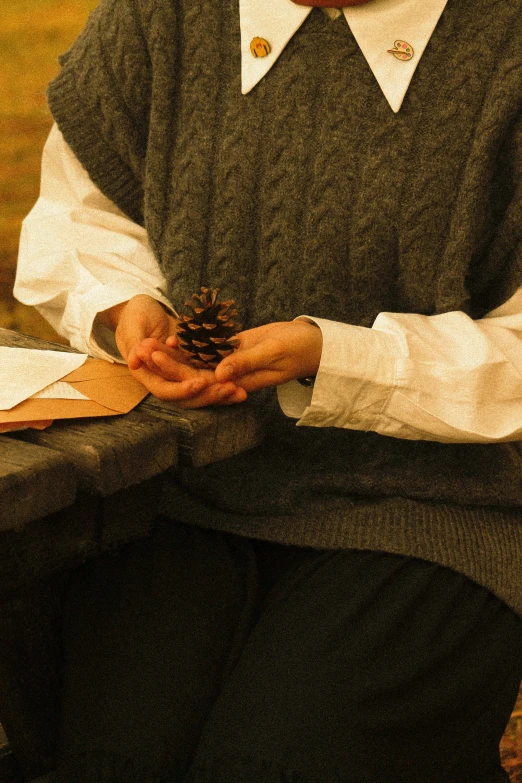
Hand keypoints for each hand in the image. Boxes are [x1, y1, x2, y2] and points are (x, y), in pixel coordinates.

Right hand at [98, 295, 245, 405]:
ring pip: (201, 390)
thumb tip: (134, 362)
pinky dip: (223, 381)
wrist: (144, 308)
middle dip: (209, 395)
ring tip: (241, 392)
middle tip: (231, 389)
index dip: (182, 390)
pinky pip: (209, 378)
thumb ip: (133, 342)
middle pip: (187, 397)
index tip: (200, 383)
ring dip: (220, 392)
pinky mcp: (193, 367)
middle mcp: (165, 379)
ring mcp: (180, 375)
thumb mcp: (134, 324)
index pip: (165, 391)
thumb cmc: (135, 314)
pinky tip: (240, 382)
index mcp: (147, 374)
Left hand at [159, 319, 321, 394]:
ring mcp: (231, 364)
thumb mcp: (274, 352)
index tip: (156, 360)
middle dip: (167, 365)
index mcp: (239, 384)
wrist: (314, 342)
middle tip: (143, 350)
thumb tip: (218, 374)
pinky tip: (171, 336)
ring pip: (196, 363)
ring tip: (148, 343)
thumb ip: (246, 362)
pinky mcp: (234, 350)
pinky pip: (207, 350)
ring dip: (173, 356)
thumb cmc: (300, 349)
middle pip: (192, 375)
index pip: (201, 383)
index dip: (176, 373)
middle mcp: (231, 378)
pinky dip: (190, 345)